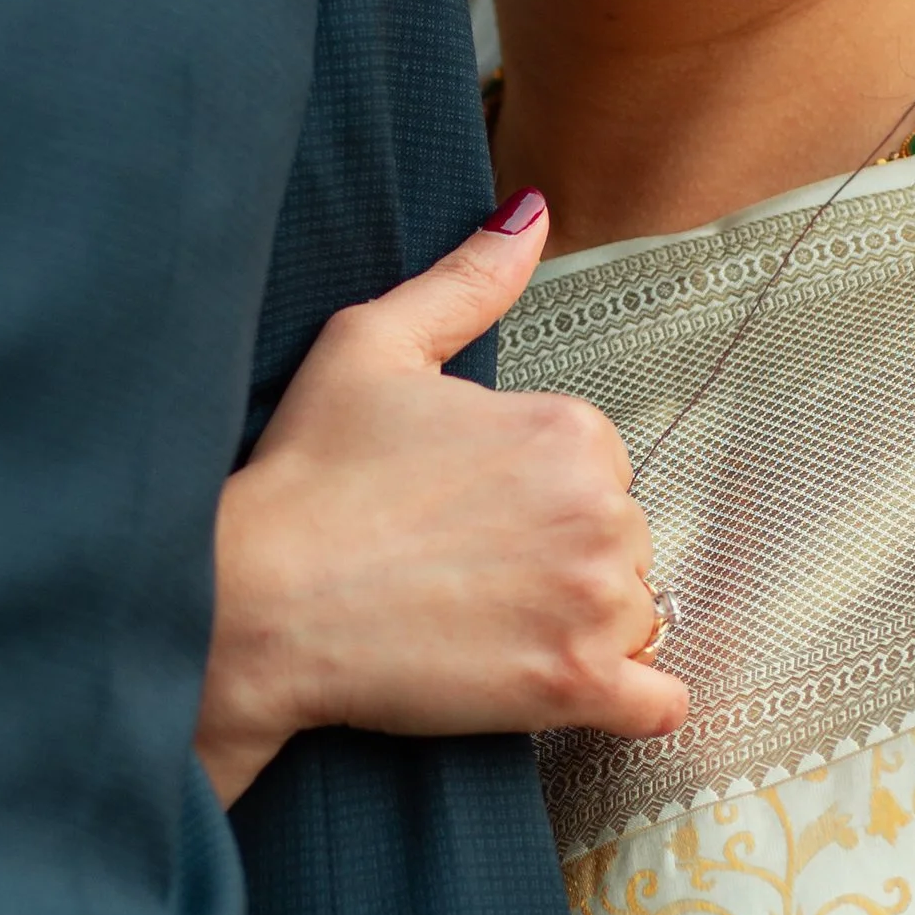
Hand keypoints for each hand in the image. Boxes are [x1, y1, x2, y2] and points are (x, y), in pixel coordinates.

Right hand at [202, 194, 690, 804]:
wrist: (258, 603)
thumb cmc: (309, 473)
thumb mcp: (374, 343)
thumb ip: (469, 278)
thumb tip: (533, 210)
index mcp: (571, 427)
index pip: (596, 465)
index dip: (532, 489)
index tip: (466, 510)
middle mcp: (603, 508)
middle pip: (620, 538)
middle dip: (560, 554)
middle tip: (465, 569)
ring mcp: (596, 603)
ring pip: (634, 614)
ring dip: (580, 624)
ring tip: (487, 625)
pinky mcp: (576, 688)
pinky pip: (657, 704)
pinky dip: (631, 700)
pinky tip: (574, 684)